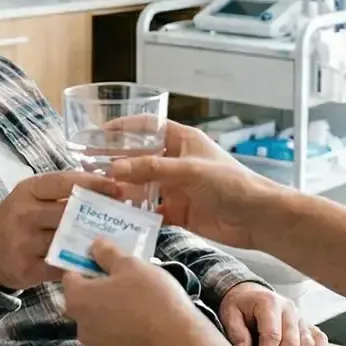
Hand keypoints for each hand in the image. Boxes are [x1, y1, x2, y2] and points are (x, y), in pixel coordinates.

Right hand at [0, 171, 123, 290]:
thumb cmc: (18, 217)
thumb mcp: (31, 196)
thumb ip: (61, 192)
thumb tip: (104, 186)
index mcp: (28, 190)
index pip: (64, 182)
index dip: (93, 183)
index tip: (117, 187)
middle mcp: (24, 213)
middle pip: (69, 212)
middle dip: (97, 215)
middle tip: (122, 217)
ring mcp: (24, 242)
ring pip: (67, 242)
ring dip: (91, 243)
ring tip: (112, 242)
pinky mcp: (27, 268)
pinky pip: (61, 267)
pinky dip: (78, 266)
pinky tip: (92, 263)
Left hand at [61, 238, 216, 345]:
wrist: (179, 345)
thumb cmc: (151, 298)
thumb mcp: (131, 265)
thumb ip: (107, 254)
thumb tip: (94, 246)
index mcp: (78, 300)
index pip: (71, 276)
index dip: (86, 264)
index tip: (105, 258)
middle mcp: (81, 326)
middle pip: (84, 300)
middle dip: (100, 287)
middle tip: (125, 277)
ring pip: (101, 320)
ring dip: (112, 309)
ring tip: (139, 298)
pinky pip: (116, 337)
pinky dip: (124, 328)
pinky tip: (145, 321)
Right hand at [105, 123, 284, 250]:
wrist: (257, 218)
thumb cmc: (231, 184)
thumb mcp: (188, 170)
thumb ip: (151, 169)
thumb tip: (115, 168)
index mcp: (182, 141)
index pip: (148, 127)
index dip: (124, 128)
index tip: (99, 133)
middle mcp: (177, 162)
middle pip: (140, 158)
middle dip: (116, 162)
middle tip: (88, 166)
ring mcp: (177, 188)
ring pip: (142, 186)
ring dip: (123, 190)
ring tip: (97, 194)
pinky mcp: (178, 212)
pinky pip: (151, 212)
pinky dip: (137, 215)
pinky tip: (119, 218)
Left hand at [219, 282, 328, 345]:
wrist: (251, 293)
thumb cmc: (239, 306)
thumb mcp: (230, 313)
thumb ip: (236, 331)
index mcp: (269, 303)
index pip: (272, 334)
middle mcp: (289, 309)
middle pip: (291, 342)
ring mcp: (301, 317)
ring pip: (306, 343)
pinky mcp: (307, 324)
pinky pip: (319, 338)